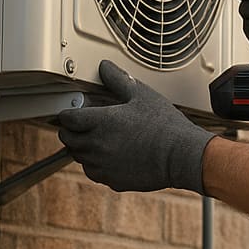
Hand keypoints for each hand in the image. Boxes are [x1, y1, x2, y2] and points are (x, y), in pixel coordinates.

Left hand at [57, 61, 213, 192]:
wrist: (181, 156)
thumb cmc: (165, 125)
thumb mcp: (142, 95)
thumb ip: (118, 80)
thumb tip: (105, 67)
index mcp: (100, 122)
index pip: (67, 118)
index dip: (68, 113)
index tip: (74, 111)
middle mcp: (96, 145)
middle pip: (67, 139)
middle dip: (72, 130)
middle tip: (84, 124)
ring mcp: (103, 166)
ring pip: (79, 157)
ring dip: (83, 147)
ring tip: (100, 139)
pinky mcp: (112, 181)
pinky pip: (94, 172)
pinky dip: (96, 164)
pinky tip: (111, 156)